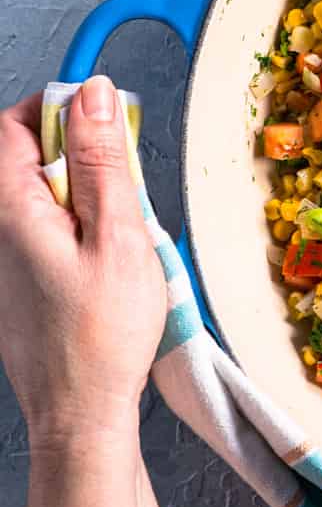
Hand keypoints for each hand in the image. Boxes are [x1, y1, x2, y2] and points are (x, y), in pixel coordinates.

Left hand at [0, 76, 165, 447]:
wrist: (80, 410)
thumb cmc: (102, 332)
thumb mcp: (118, 233)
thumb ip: (103, 160)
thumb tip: (95, 96)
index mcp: (9, 209)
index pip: (14, 125)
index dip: (59, 110)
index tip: (106, 119)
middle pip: (26, 158)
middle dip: (80, 156)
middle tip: (125, 188)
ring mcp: (3, 257)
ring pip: (40, 195)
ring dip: (84, 197)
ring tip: (121, 233)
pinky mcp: (17, 279)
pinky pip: (44, 229)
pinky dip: (79, 229)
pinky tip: (107, 262)